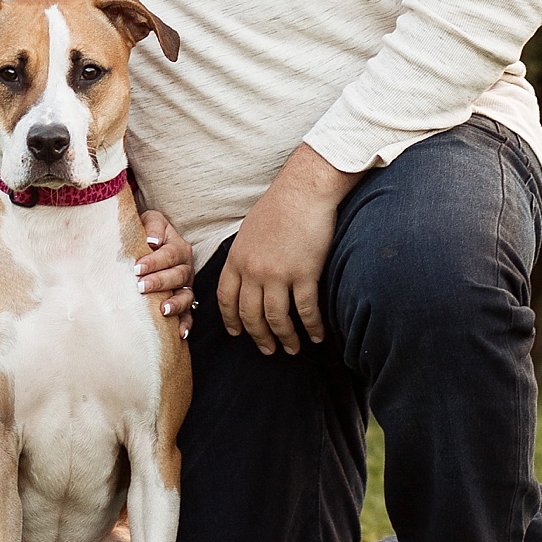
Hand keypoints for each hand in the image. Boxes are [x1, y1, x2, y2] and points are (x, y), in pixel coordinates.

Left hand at [136, 211, 195, 334]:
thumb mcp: (151, 219)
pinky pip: (189, 314)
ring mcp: (186, 286)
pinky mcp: (184, 301)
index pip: (168, 255)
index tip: (137, 268)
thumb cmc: (147, 232)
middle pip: (177, 276)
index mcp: (178, 247)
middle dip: (159, 282)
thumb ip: (153, 225)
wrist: (150, 242)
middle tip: (141, 286)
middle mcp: (185, 267)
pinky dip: (186, 324)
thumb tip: (152, 241)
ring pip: (186, 296)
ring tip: (163, 310)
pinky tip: (179, 333)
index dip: (154, 261)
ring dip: (176, 304)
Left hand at [216, 145, 363, 355]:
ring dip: (284, 338)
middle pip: (250, 315)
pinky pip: (306, 310)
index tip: (236, 333)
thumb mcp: (249, 231)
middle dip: (258, 337)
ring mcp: (278, 275)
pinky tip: (315, 336)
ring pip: (276, 319)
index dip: (230, 320)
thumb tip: (245, 272)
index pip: (226, 299)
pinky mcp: (304, 274)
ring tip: (291, 349)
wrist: (303, 191)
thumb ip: (244, 255)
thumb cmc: (279, 206)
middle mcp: (253, 271)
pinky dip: (311, 327)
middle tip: (267, 350)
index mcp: (236, 259)